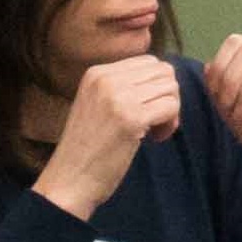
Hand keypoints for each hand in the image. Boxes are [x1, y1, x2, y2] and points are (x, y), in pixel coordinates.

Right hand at [36, 53, 185, 220]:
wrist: (70, 179)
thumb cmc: (86, 148)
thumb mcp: (97, 104)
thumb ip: (123, 88)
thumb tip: (164, 78)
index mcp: (97, 72)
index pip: (148, 62)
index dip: (157, 86)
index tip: (147, 110)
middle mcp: (107, 78)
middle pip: (164, 71)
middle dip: (168, 96)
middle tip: (156, 122)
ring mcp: (119, 97)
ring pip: (171, 88)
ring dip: (171, 111)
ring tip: (154, 132)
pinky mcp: (132, 118)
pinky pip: (171, 107)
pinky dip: (170, 124)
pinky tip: (155, 139)